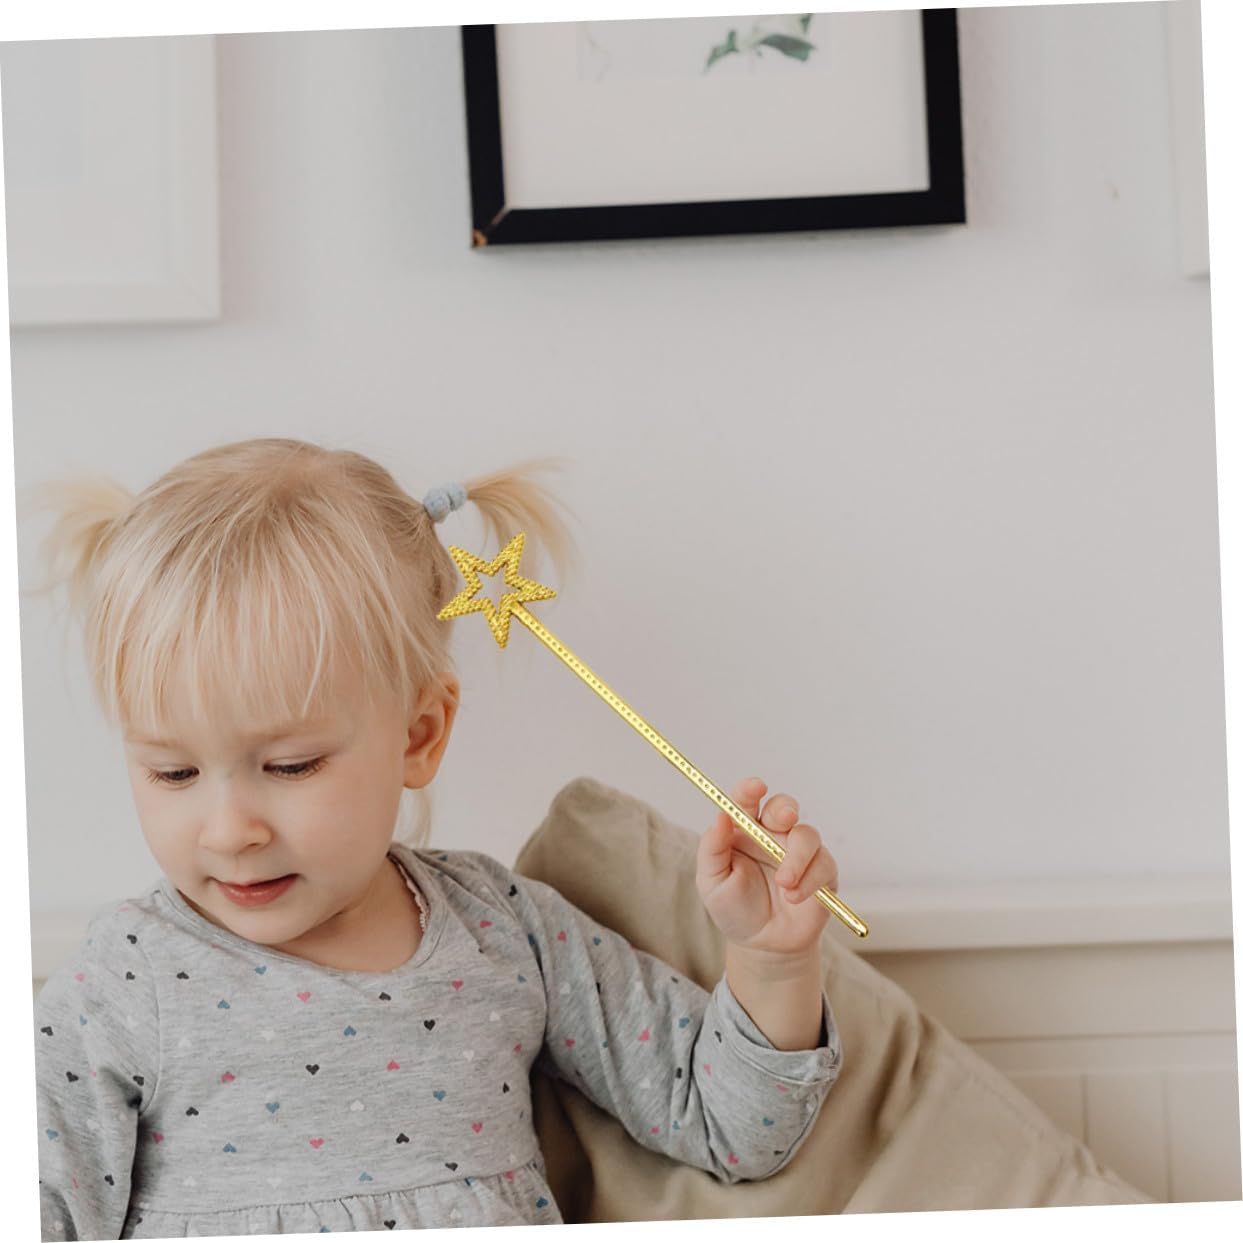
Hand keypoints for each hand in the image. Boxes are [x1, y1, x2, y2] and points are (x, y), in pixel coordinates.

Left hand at [695, 776, 839, 957]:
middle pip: (784, 806)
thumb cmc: (733, 908)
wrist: (762, 946)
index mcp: (744, 830)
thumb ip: (712, 849)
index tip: (755, 787)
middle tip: (784, 820)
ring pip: (808, 835)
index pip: (746, 800)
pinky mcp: (822, 871)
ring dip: (797, 858)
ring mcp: (799, 852)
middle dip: (786, 809)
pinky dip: (810, 880)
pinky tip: (794, 897)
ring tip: (784, 884)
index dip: (750, 789)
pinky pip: (824, 864)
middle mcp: (772, 835)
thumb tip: (720, 816)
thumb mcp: (712, 882)